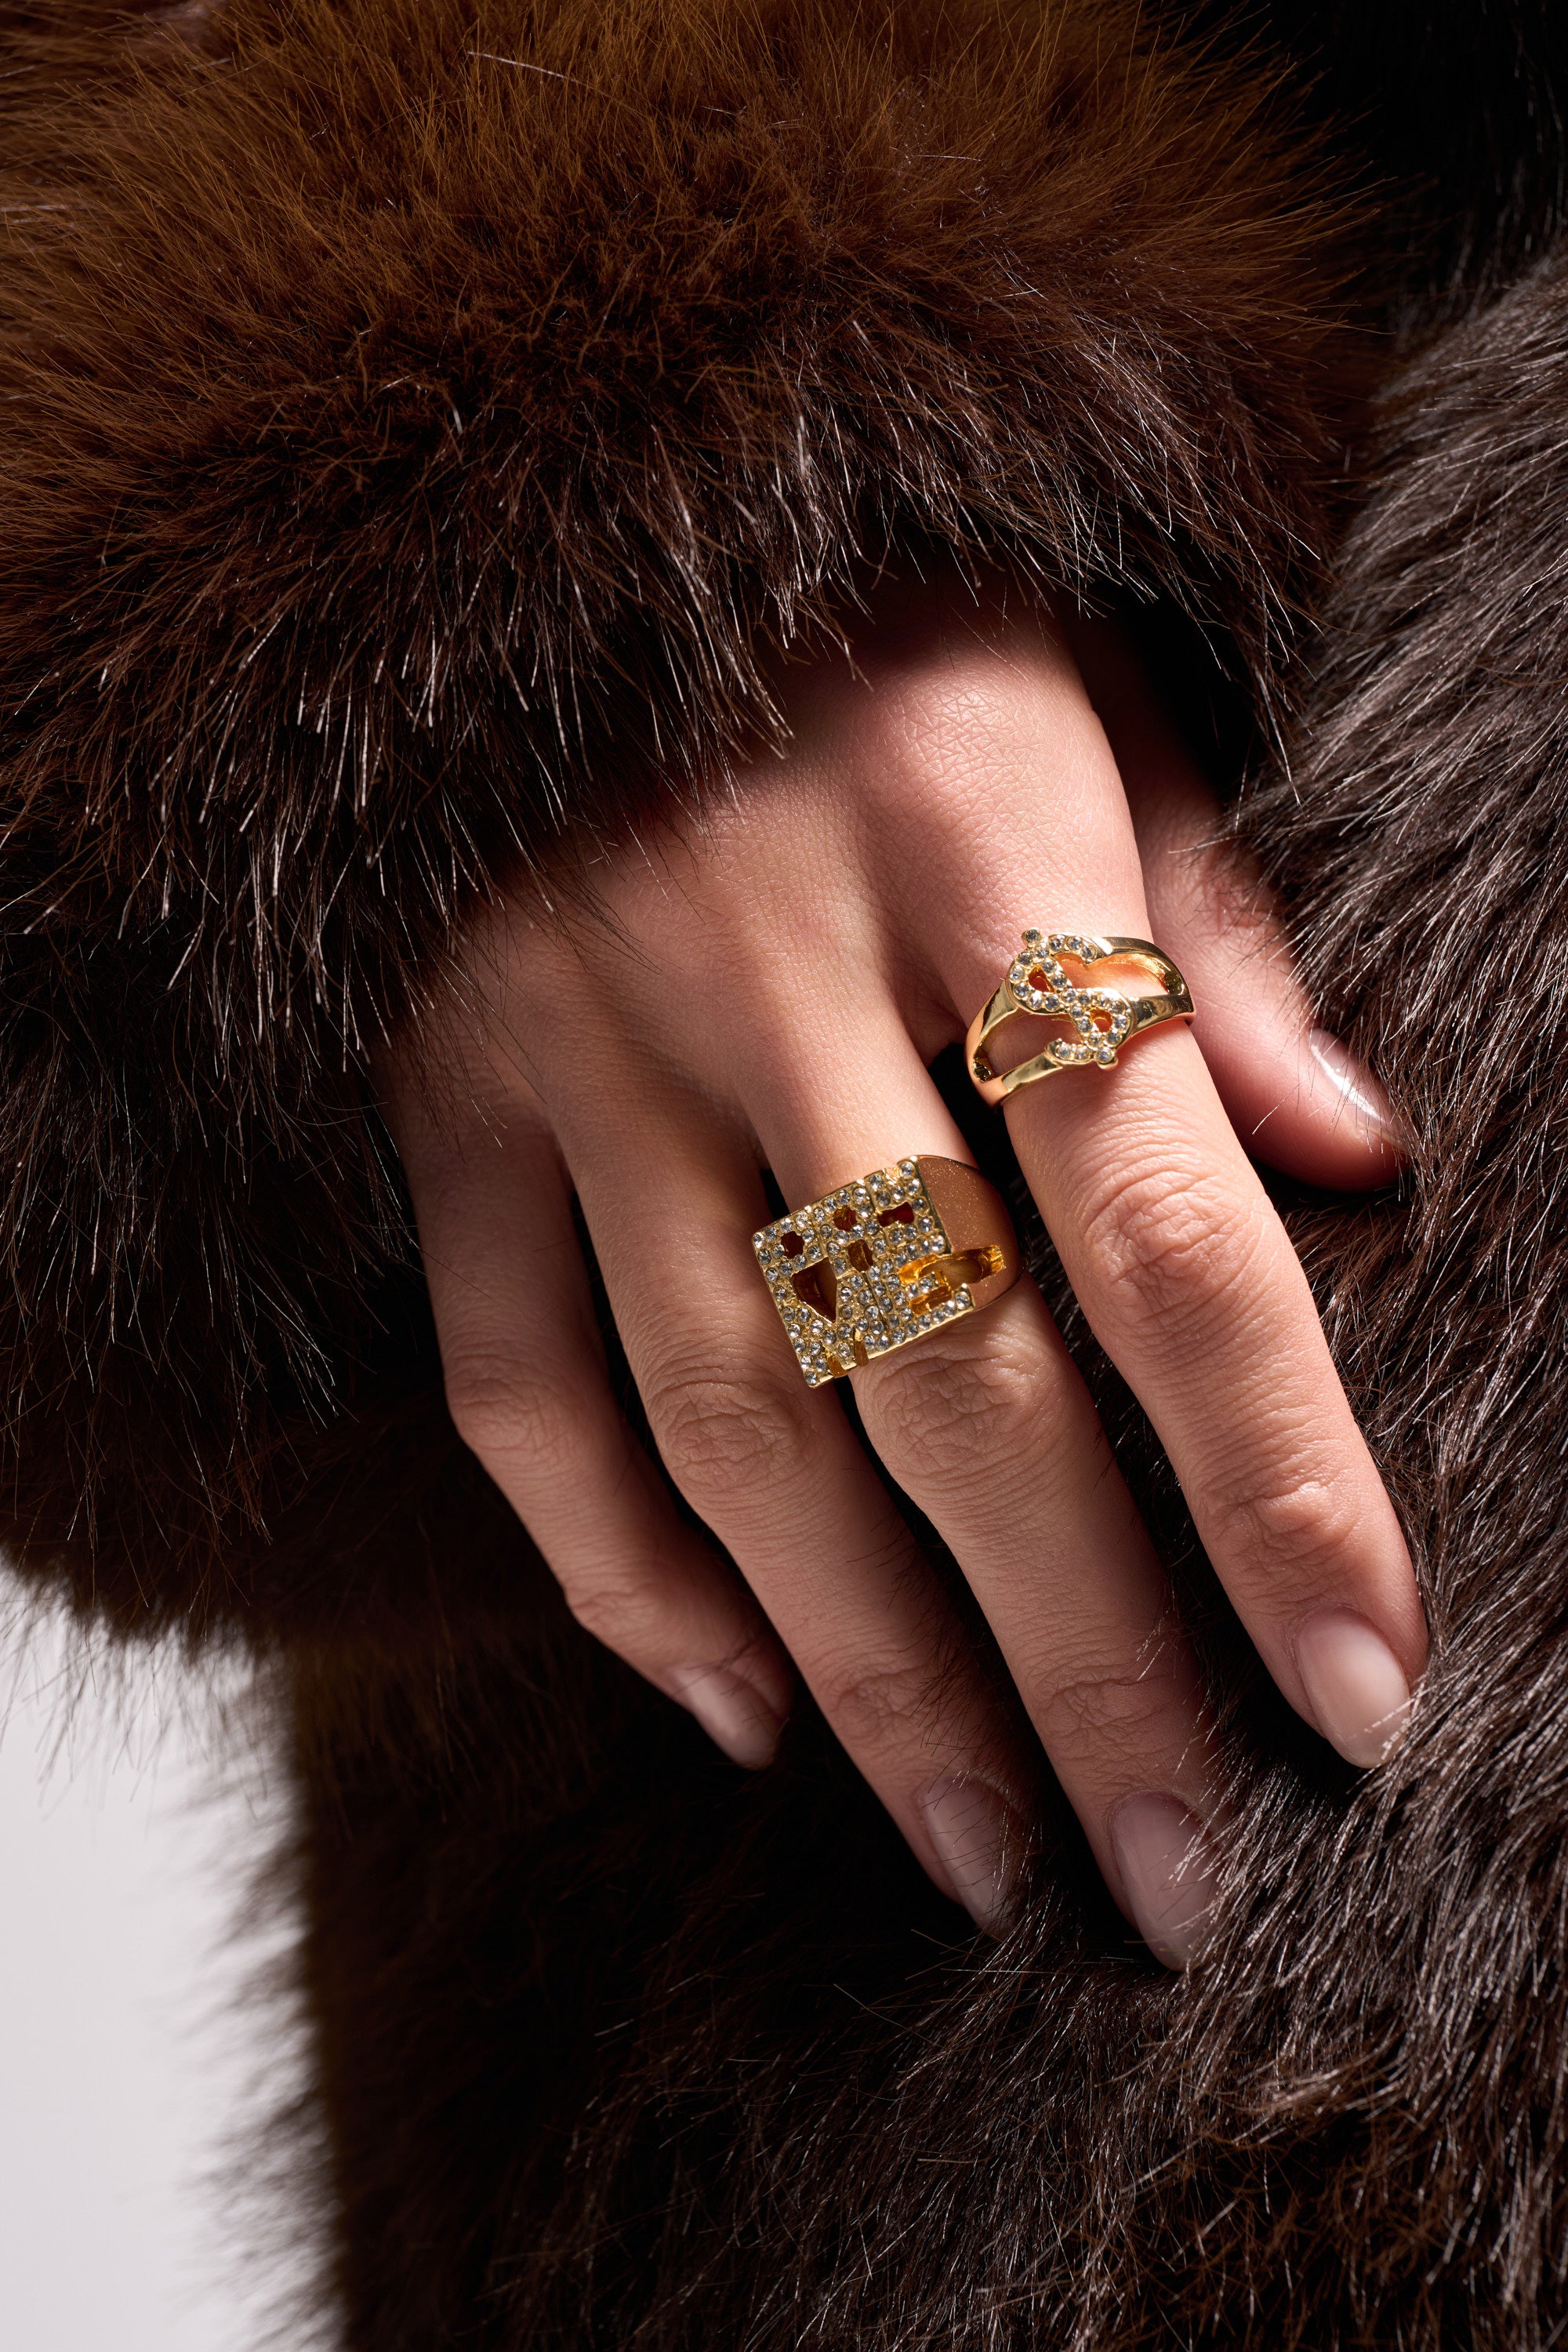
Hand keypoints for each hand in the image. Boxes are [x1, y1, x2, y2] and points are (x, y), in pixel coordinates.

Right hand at [381, 581, 1424, 1966]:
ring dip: (866, 1670)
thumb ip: (1214, 932)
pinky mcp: (447, 1109)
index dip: (1279, 1481)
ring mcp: (581, 1051)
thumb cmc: (880, 607)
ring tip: (983, 1850)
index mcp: (978, 843)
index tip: (1365, 1695)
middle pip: (951, 1381)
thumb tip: (1363, 1161)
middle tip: (1180, 1877)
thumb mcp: (1089, 692)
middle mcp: (766, 966)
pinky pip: (515, 1389)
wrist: (542, 511)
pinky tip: (736, 1708)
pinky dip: (618, 1575)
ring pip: (731, 1424)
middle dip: (1084, 1657)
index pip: (1168, 1224)